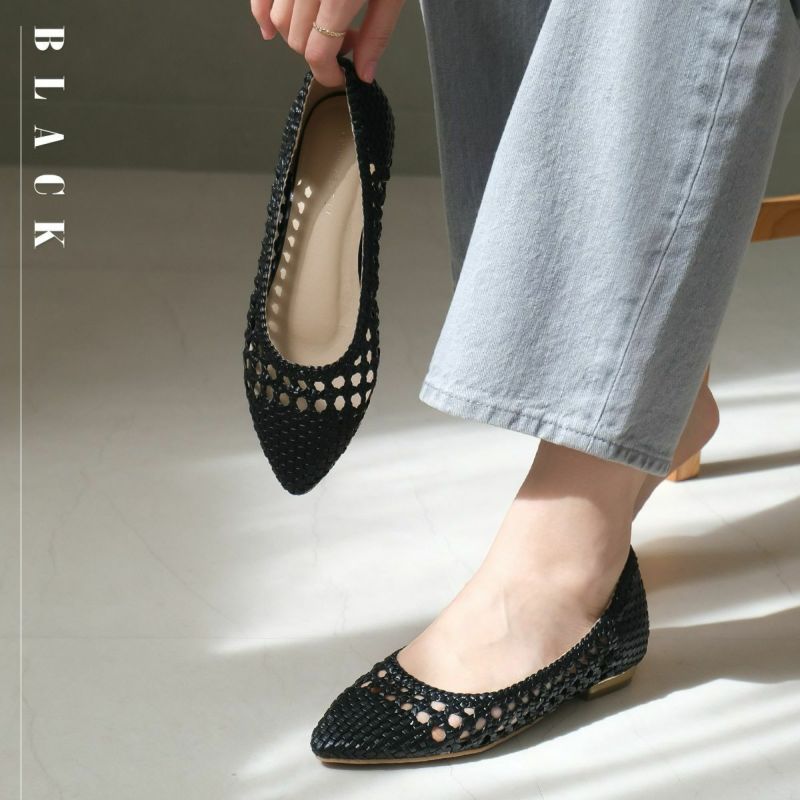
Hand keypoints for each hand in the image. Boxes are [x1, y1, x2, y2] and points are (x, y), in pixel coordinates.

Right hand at [251, 0, 404, 87]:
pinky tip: (270, 29)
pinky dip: (263, 14)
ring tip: (326, 24)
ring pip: (278, 20)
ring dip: (299, 35)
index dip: (327, 73)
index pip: (317, 52)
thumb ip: (377, 34)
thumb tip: (363, 72)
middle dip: (320, 53)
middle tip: (347, 41)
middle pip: (297, 39)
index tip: (339, 76)